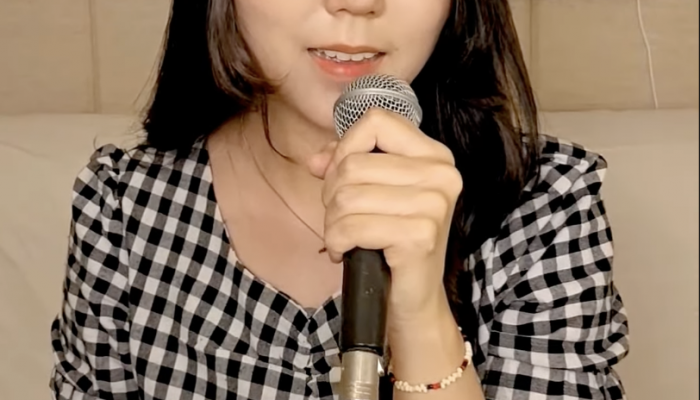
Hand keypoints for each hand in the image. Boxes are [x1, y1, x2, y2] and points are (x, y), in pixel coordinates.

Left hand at [307, 108, 462, 326]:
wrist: (411, 299)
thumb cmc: (390, 244)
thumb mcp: (373, 194)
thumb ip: (345, 165)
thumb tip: (317, 159)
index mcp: (434, 156)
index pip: (376, 121)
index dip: (345, 148)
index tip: (342, 177)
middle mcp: (442, 174)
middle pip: (352, 164)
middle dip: (332, 195)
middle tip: (342, 220)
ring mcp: (434, 205)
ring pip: (346, 196)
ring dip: (333, 223)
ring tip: (345, 237)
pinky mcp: (420, 235)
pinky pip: (350, 226)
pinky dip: (336, 242)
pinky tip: (346, 253)